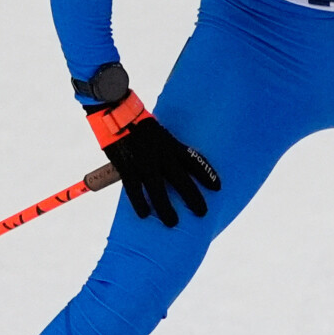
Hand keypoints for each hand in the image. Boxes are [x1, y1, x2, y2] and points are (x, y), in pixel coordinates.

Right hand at [88, 92, 220, 226]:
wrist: (115, 111)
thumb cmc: (136, 120)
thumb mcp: (158, 130)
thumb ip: (165, 146)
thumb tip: (171, 162)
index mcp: (170, 143)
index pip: (194, 160)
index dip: (207, 174)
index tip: (218, 187)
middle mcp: (161, 155)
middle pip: (182, 180)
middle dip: (193, 198)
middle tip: (202, 213)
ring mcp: (144, 162)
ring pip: (158, 190)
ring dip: (166, 208)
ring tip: (173, 223)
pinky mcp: (127, 167)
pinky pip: (134, 190)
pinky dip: (140, 203)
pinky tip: (145, 215)